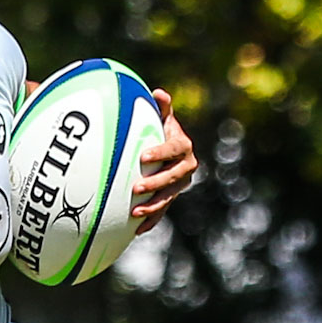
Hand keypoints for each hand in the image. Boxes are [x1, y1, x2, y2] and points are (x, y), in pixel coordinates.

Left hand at [130, 87, 197, 233]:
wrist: (167, 150)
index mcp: (183, 146)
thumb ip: (161, 107)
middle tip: (136, 188)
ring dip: (153, 206)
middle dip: (156, 184)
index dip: (161, 153)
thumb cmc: (158, 129)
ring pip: (169, 197)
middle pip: (173, 177)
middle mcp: (186, 167)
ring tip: (135, 212)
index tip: (143, 157)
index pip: (175, 150)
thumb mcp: (160, 117)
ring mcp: (180, 185)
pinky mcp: (171, 197)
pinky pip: (163, 210)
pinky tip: (137, 230)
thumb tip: (158, 93)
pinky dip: (151, 220)